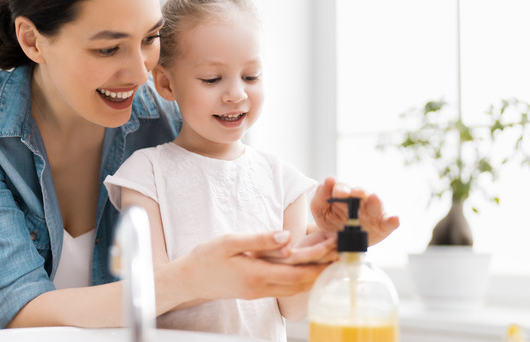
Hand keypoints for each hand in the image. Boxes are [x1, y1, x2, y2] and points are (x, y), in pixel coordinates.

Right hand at [179, 231, 330, 300]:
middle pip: (301, 284)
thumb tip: (286, 236)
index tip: (335, 253)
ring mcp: (260, 292)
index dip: (319, 264)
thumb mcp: (230, 242)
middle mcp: (262, 288)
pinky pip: (285, 288)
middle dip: (322, 271)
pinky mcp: (256, 292)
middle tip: (340, 256)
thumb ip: (259, 240)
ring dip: (313, 276)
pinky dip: (300, 280)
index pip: (297, 272)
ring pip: (295, 288)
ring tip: (330, 262)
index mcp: (257, 274)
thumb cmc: (206, 258)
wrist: (189, 279)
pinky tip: (307, 270)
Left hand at [310, 177, 399, 245]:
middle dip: (358, 191)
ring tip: (374, 198)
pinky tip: (395, 219)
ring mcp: (372, 212)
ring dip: (375, 200)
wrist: (340, 241)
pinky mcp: (383, 226)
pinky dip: (393, 220)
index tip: (334, 187)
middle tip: (355, 192)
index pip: (342, 188)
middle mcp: (360, 201)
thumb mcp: (321, 211)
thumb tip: (327, 182)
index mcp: (344, 196)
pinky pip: (389, 223)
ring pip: (375, 204)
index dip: (338, 188)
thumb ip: (320, 197)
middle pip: (360, 193)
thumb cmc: (331, 221)